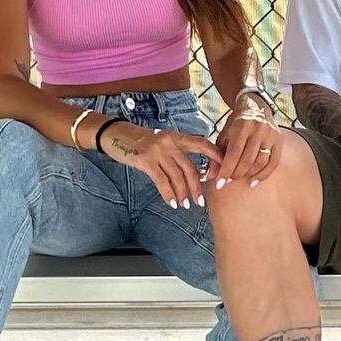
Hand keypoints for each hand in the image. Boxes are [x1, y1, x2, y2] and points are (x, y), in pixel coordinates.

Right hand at [100, 122, 221, 208]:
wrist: (117, 135)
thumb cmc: (141, 141)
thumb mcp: (163, 142)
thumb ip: (178, 152)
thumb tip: (194, 171)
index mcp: (178, 137)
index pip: (203, 144)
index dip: (216, 157)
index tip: (223, 173)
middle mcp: (170, 142)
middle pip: (190, 167)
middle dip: (198, 187)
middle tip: (202, 201)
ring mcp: (158, 151)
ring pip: (177, 177)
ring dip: (183, 194)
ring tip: (186, 205)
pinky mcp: (146, 160)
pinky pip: (161, 181)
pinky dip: (168, 194)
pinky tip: (172, 203)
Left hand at [211, 93, 281, 188]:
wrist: (255, 108)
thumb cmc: (236, 125)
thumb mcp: (224, 136)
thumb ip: (217, 156)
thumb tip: (210, 177)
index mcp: (242, 126)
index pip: (234, 153)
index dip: (226, 170)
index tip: (219, 184)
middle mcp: (258, 129)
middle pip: (248, 159)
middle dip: (236, 174)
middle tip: (228, 181)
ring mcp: (270, 135)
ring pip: (261, 162)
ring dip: (249, 175)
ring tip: (239, 179)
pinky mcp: (279, 140)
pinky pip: (274, 163)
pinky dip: (264, 175)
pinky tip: (254, 182)